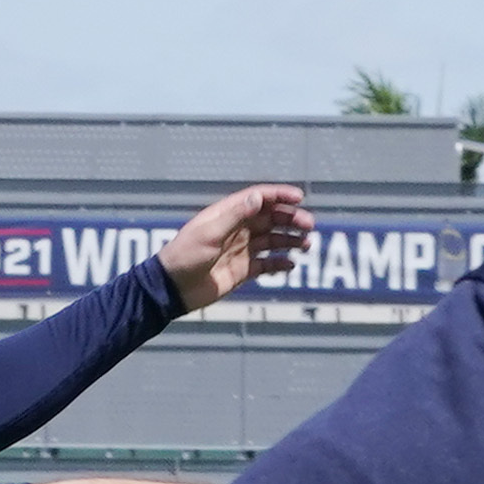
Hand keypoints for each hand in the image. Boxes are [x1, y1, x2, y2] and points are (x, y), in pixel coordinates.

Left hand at [161, 185, 311, 312]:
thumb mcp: (209, 233)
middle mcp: (237, 229)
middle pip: (270, 219)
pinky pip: (267, 264)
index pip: (258, 199)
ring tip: (306, 245)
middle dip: (290, 219)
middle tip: (309, 226)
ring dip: (289, 240)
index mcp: (227, 215)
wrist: (174, 288)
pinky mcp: (243, 270)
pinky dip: (280, 263)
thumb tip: (257, 196)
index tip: (299, 197)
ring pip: (272, 240)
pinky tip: (290, 265)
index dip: (279, 195)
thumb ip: (235, 215)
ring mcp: (241, 249)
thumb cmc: (185, 255)